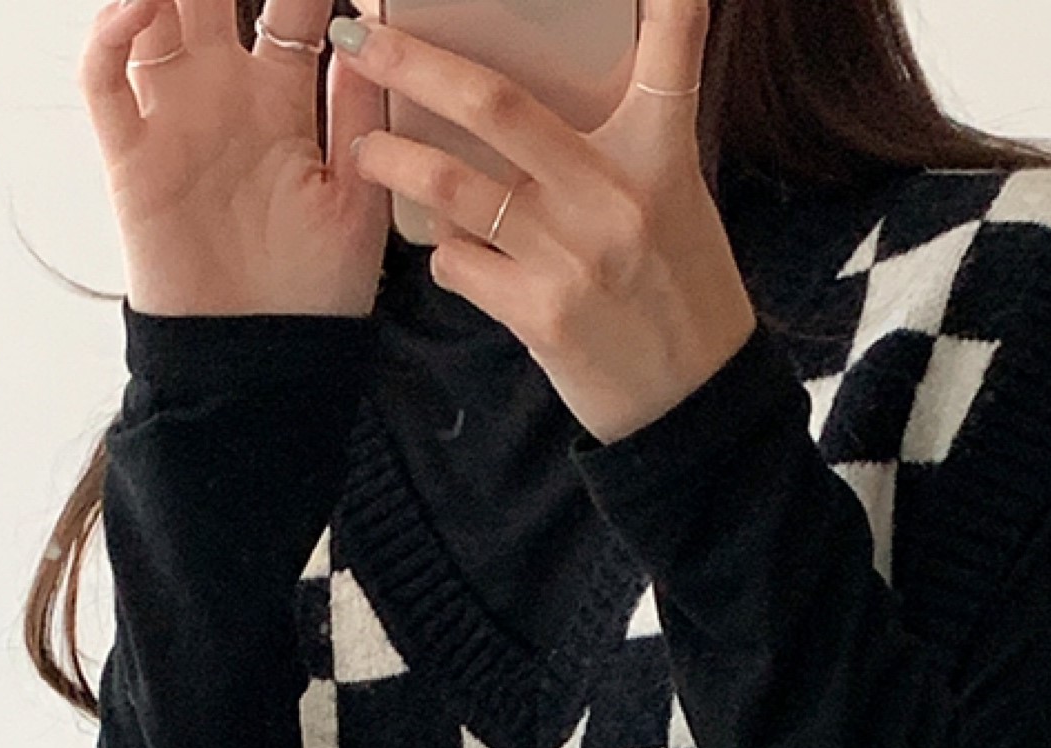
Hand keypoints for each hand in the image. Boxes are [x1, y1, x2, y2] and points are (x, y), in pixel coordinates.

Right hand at [81, 0, 392, 315]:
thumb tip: (362, 31)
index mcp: (283, 101)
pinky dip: (109, 32)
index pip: (289, 8)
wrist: (262, 364)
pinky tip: (137, 6)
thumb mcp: (358, 201)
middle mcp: (223, 96)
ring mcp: (172, 119)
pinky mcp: (130, 155)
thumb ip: (357, 115)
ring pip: (151, 16)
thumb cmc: (315, 296)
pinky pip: (103, 79)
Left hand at [327, 0, 757, 443]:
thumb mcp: (677, 190)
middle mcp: (610, 199)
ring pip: (454, 187)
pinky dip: (443, 253)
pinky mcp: (542, 317)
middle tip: (358, 38)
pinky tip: (447, 250)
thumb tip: (600, 48)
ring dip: (393, 162)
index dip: (663, 3)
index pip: (667, 56)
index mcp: (654, 156)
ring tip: (364, 151)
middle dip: (413, 64)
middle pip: (495, 106)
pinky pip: (461, 265)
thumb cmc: (680, 286)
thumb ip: (640, 120)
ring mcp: (572, 260)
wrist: (692, 403)